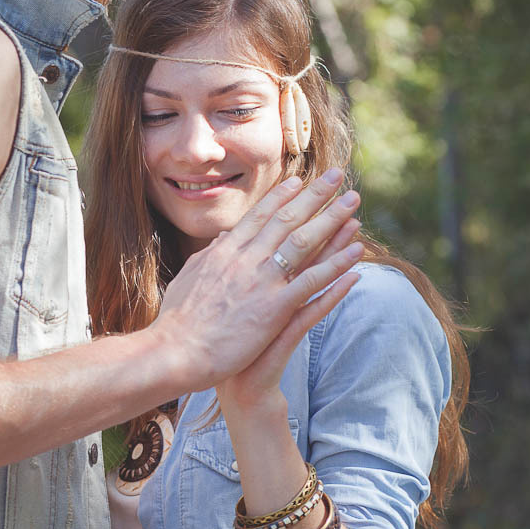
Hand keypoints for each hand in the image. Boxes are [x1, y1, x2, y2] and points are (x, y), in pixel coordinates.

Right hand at [151, 170, 363, 391]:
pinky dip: (336, 266)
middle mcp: (245, 259)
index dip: (282, 196)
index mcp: (225, 252)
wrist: (173, 352)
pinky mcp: (275, 309)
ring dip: (332, 221)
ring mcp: (262, 282)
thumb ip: (210, 257)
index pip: (259, 216)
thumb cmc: (176, 322)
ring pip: (304, 243)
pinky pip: (313, 282)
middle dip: (314, 196)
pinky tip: (356, 253)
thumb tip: (222, 239)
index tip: (300, 180)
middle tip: (336, 176)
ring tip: (354, 205)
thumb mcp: (190, 278)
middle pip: (287, 220)